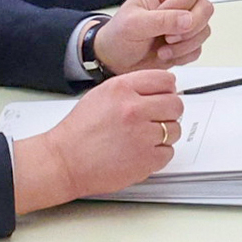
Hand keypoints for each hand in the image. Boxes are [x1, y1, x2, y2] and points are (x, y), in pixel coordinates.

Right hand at [10, 69, 182, 209]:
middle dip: (168, 112)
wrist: (65, 161)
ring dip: (164, 135)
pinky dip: (158, 155)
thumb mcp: (102, 94)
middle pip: (176, 105)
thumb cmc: (80, 131)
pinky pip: (168, 153)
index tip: (163, 97)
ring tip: (143, 139)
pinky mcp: (146, 160)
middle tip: (156, 120)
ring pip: (174, 130)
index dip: (167, 90)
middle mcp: (134, 109)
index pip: (166, 80)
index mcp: (122, 89)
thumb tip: (161, 89)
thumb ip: (132, 88)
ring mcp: (141, 135)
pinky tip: (140, 152)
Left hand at [96, 0, 210, 70]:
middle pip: (205, 8)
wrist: (114, 61)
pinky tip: (166, 55)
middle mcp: (176, 6)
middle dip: (190, 27)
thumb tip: (188, 19)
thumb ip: (162, 19)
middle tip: (169, 37)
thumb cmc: (118, 36)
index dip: (183, 3)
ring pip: (204, 30)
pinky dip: (184, 56)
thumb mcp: (134, 24)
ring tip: (164, 49)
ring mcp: (182, 26)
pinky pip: (198, 49)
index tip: (165, 17)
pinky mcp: (185, 44)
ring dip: (186, 45)